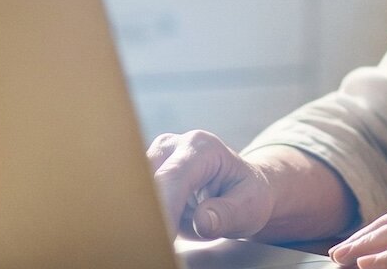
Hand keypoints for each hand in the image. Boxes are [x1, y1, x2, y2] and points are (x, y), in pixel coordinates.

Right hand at [147, 130, 274, 240]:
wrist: (242, 190)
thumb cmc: (247, 196)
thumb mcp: (250, 206)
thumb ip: (228, 213)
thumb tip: (202, 221)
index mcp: (202, 147)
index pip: (173, 178)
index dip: (165, 208)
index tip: (164, 236)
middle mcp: (174, 145)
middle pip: (146, 179)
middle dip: (149, 211)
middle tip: (157, 242)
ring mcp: (156, 157)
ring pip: (136, 188)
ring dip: (145, 214)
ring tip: (159, 237)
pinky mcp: (146, 174)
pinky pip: (136, 197)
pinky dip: (143, 215)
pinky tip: (154, 231)